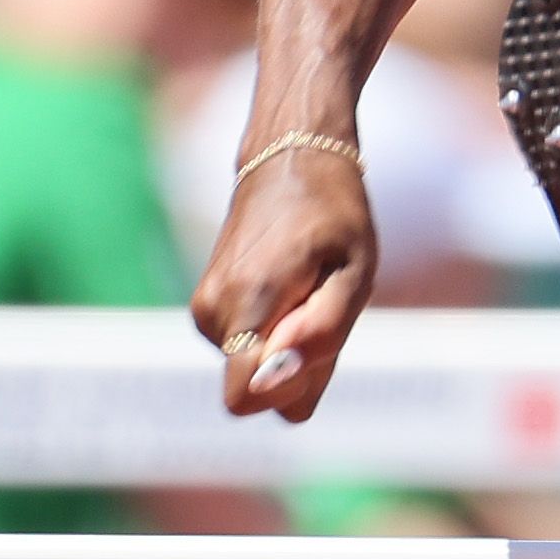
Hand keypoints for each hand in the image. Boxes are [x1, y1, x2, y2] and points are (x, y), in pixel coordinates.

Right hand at [190, 140, 376, 421]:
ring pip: (256, 371)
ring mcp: (204, 310)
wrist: (290, 161)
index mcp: (247, 301)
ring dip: (291, 345)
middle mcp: (213, 311)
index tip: (315, 332)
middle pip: (260, 389)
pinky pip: (248, 351)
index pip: (243, 397)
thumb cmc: (334, 217)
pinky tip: (294, 289)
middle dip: (298, 364)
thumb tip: (274, 379)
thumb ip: (322, 331)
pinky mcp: (206, 309)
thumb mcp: (356, 272)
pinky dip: (276, 333)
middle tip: (323, 301)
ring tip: (310, 287)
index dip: (288, 386)